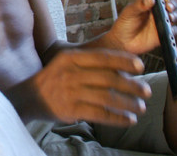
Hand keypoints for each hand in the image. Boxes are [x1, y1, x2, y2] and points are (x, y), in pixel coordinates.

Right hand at [31, 48, 150, 125]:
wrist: (30, 96)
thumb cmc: (55, 78)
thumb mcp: (66, 62)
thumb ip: (89, 62)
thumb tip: (121, 65)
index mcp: (71, 57)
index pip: (102, 57)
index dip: (123, 61)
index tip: (140, 66)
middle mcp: (71, 74)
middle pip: (108, 78)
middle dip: (131, 85)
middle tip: (147, 90)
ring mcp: (70, 92)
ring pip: (106, 97)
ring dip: (128, 103)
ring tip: (141, 107)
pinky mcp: (71, 110)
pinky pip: (100, 114)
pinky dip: (117, 118)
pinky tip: (129, 119)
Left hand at [107, 0, 176, 54]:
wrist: (123, 41)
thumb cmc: (125, 23)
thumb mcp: (130, 11)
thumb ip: (139, 4)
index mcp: (152, 0)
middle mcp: (161, 9)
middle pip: (176, 0)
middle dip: (176, 1)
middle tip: (169, 6)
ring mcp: (164, 20)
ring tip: (170, 17)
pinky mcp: (166, 33)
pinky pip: (175, 30)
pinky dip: (173, 29)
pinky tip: (166, 30)